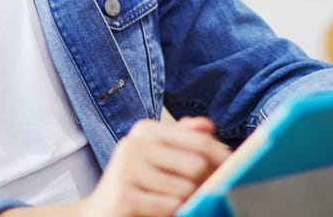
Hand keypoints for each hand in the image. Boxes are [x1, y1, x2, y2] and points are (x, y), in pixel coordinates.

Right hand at [79, 116, 230, 216]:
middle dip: (201, 184)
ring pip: (185, 189)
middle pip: (197, 164)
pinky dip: (171, 214)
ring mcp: (126, 169)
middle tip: (192, 193)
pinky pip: (171, 206)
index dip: (221, 157)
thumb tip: (207, 125)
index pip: (199, 140)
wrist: (99, 214)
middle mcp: (133, 144)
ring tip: (165, 202)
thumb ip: (182, 140)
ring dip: (183, 202)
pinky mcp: (124, 196)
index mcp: (144, 130)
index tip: (233, 169)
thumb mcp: (158, 159)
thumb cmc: (135, 186)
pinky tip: (154, 212)